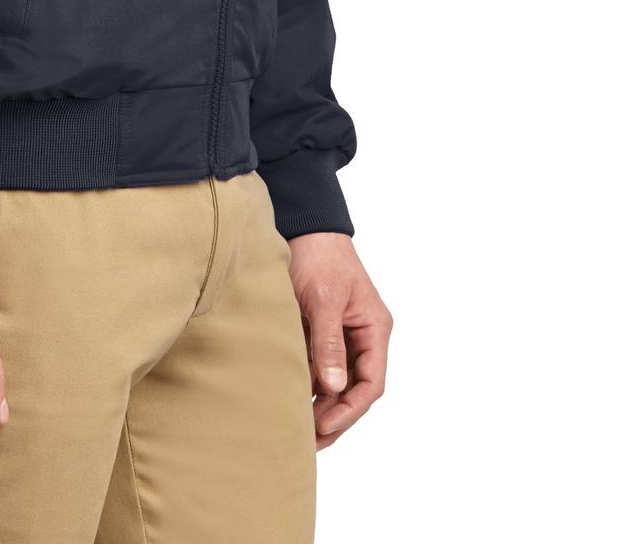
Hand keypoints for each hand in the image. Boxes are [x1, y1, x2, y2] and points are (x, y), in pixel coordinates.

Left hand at [286, 233, 391, 447]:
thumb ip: (329, 343)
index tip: (324, 426)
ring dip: (320, 403)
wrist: (304, 225)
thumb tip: (333, 388)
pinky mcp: (322, 330)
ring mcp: (343, 334)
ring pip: (337, 381)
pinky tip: (290, 397)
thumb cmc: (318, 256)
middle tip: (309, 440)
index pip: (371, 383)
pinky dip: (307, 383)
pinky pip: (319, 365)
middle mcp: (363, 336)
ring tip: (297, 426)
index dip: (350, 410)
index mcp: (375, 329)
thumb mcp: (323, 299)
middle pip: (355, 388)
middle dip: (335, 415)